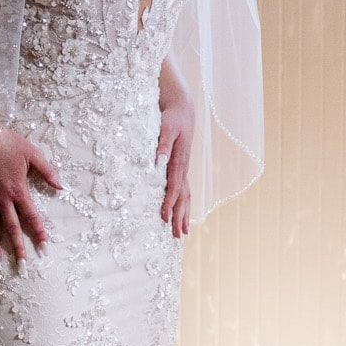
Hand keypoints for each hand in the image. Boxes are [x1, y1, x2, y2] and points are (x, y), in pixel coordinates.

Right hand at [0, 127, 63, 263]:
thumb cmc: (9, 144)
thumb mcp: (33, 154)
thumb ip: (48, 171)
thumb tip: (62, 186)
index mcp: (18, 191)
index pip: (31, 217)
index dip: (39, 232)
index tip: (44, 248)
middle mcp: (2, 199)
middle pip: (11, 227)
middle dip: (18, 248)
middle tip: (22, 266)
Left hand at [155, 82, 193, 238]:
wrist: (183, 109)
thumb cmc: (172, 118)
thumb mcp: (165, 127)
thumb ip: (162, 144)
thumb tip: (159, 161)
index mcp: (178, 160)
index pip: (174, 187)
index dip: (169, 203)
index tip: (164, 218)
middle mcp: (183, 168)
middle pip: (183, 197)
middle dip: (179, 217)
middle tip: (177, 236)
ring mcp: (184, 168)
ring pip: (186, 196)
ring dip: (183, 214)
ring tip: (182, 232)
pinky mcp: (182, 167)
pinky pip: (184, 190)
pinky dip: (184, 204)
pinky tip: (182, 213)